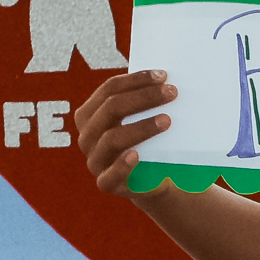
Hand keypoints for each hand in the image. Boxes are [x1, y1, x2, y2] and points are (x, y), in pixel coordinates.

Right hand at [74, 70, 174, 195]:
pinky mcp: (106, 183)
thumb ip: (148, 102)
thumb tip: (169, 81)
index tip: (163, 76)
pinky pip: (109, 176)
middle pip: (111, 109)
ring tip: (167, 121)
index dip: (136, 80)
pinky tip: (137, 155)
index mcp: (92, 113)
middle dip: (143, 97)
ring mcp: (95, 160)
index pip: (110, 89)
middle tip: (171, 93)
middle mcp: (88, 135)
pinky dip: (121, 165)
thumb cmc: (150, 141)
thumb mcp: (146, 118)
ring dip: (140, 127)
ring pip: (111, 138)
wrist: (155, 180)